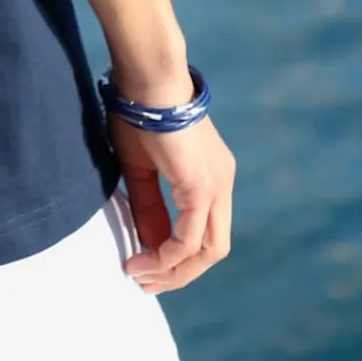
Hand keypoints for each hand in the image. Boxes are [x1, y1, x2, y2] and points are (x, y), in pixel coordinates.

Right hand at [110, 104, 235, 294]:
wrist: (147, 77)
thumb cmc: (138, 111)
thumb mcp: (140, 167)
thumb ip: (149, 206)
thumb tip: (150, 245)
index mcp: (211, 175)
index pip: (206, 230)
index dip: (178, 256)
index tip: (146, 265)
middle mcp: (222, 183)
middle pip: (214, 248)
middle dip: (180, 273)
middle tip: (147, 283)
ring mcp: (217, 185)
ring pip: (208, 250)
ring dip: (175, 271)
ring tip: (141, 276)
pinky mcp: (202, 186)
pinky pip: (190, 237)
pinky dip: (168, 255)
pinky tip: (144, 260)